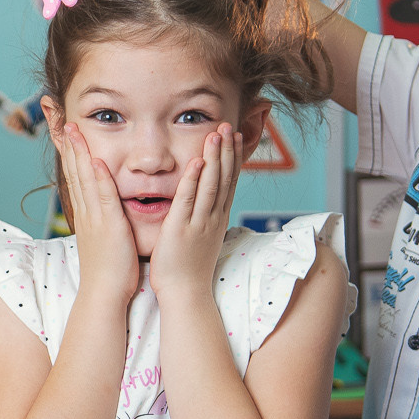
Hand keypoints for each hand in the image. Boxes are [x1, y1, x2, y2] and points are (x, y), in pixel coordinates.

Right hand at [54, 122, 140, 307]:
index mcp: (86, 214)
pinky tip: (96, 161)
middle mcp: (86, 213)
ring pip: (84, 179)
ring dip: (79, 153)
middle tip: (62, 121)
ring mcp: (95, 218)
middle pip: (73, 172)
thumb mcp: (104, 239)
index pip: (75, 177)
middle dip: (68, 145)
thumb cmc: (109, 272)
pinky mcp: (108, 227)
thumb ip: (104, 221)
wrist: (104, 294)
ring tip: (74, 130)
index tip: (67, 133)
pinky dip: (98, 178)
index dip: (70, 154)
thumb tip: (106, 211)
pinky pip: (103, 198)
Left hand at [149, 123, 239, 299]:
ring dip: (215, 158)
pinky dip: (194, 180)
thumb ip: (205, 217)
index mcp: (217, 218)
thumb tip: (207, 203)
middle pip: (224, 178)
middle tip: (228, 125)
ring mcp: (199, 223)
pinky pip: (189, 200)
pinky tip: (198, 162)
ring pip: (211, 185)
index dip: (233, 158)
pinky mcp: (182, 229)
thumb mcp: (203, 237)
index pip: (229, 182)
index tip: (236, 136)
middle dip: (227, 150)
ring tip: (217, 133)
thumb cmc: (189, 267)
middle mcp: (213, 218)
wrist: (185, 293)